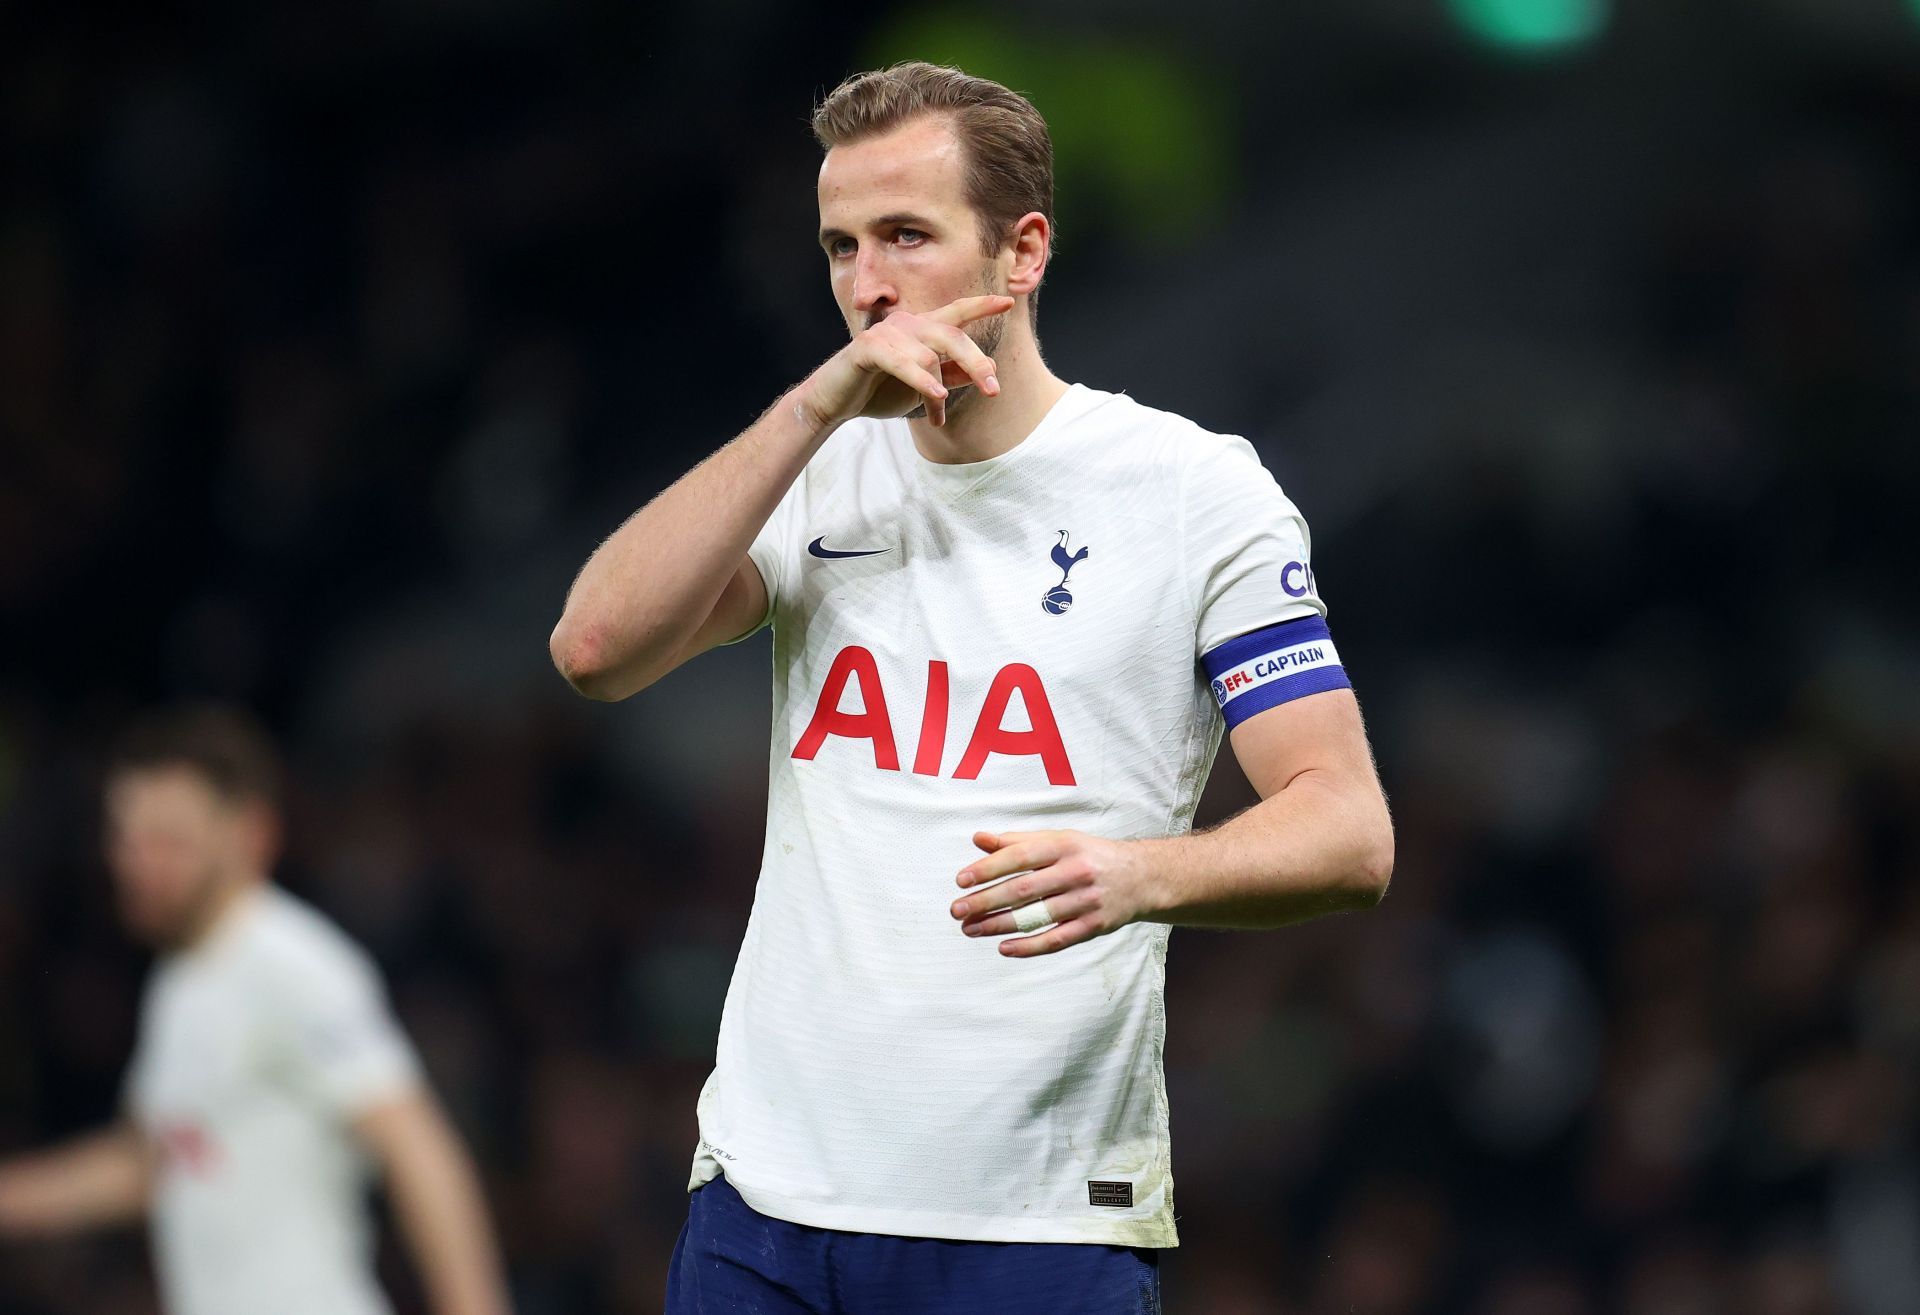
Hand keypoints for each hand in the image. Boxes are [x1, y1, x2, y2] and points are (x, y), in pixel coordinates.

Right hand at [798, 295, 1011, 428]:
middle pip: (952, 335)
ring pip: (930, 357)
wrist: (835, 402)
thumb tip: (988, 368)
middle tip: (994, 389)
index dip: (981, 306)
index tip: (1008, 302)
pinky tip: (936, 397)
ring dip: (938, 393)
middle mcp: (906, 323)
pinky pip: (904, 363)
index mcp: (920, 329)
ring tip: (937, 417)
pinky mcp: (868, 347)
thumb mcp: (924, 387)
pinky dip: (922, 381)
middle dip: (976, 362)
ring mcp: (886, 332)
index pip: (956, 312)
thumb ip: (952, 375)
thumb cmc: (879, 390)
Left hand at [950, 829, 1151, 956]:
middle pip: (1023, 889)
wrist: (1142, 877)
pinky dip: (1029, 946)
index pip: (1020, 856)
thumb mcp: (1058, 840)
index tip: (961, 881)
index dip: (988, 868)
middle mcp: (1076, 871)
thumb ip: (1017, 842)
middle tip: (957, 910)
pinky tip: (1003, 947)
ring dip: (999, 925)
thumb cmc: (1089, 855)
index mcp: (1064, 845)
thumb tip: (978, 839)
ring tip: (971, 929)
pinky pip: (1056, 939)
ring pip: (1036, 917)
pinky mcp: (1093, 926)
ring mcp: (1086, 901)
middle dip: (986, 901)